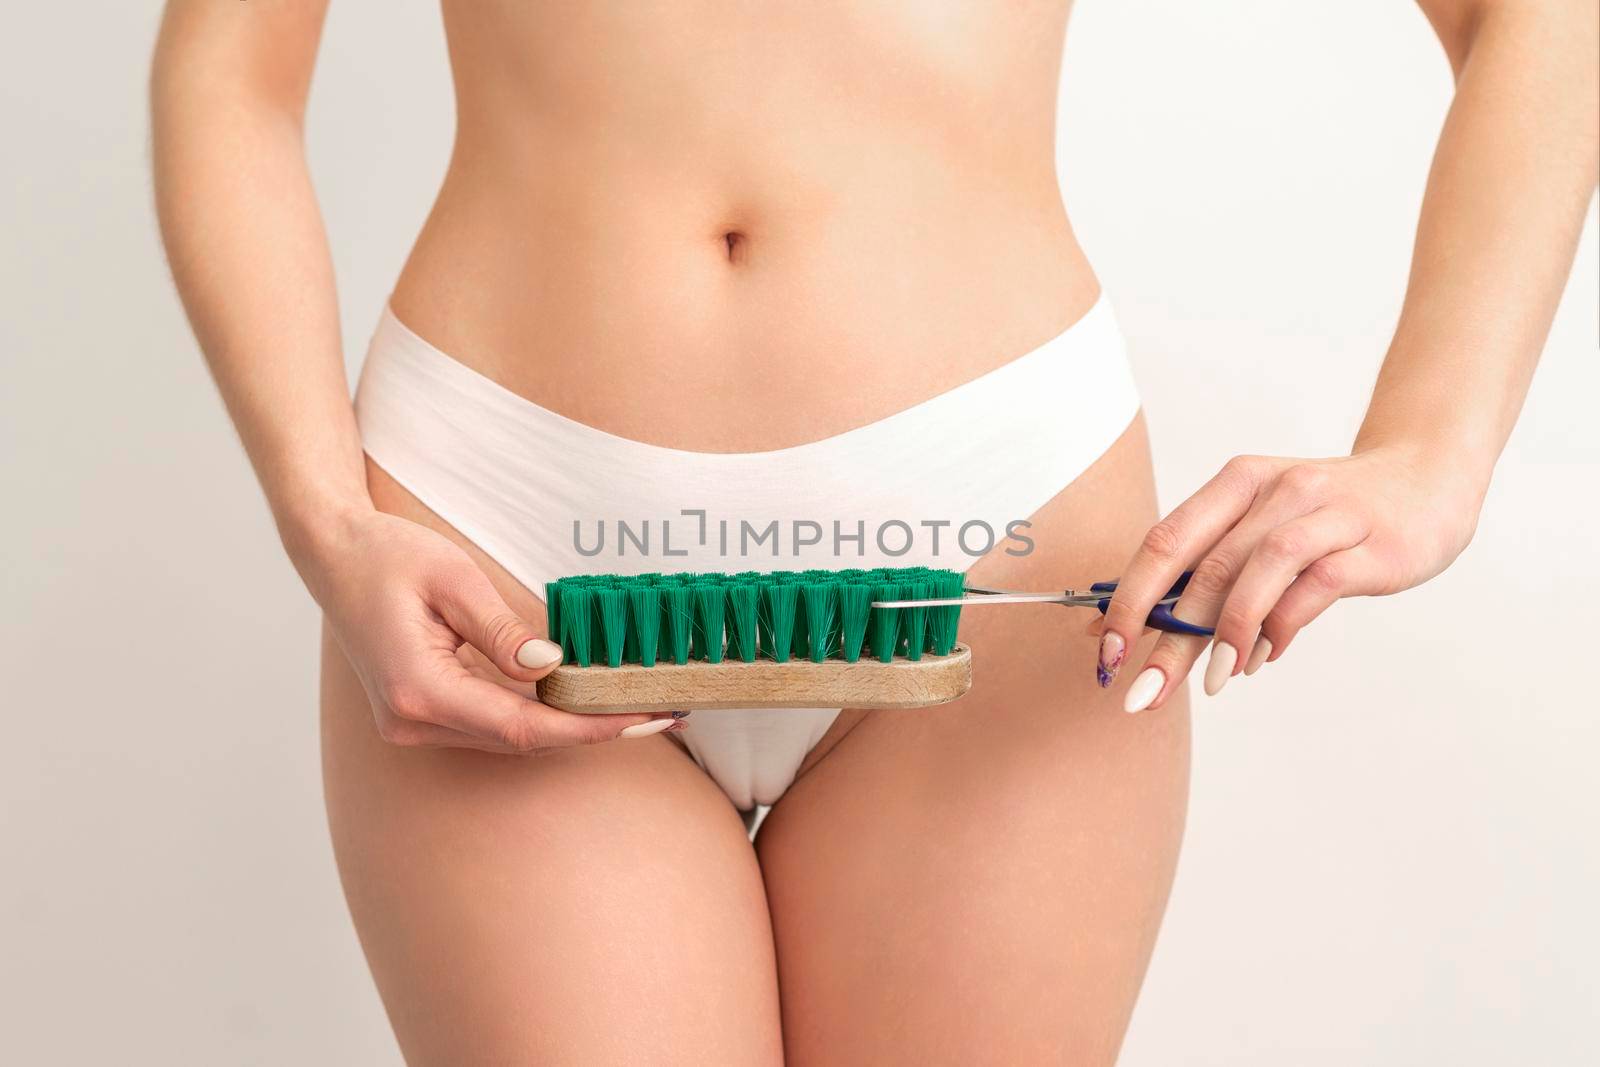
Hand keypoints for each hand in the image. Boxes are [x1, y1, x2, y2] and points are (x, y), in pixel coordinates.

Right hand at [303, 510, 680, 751]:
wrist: (332, 555)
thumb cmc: (388, 556)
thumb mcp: (454, 578)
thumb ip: (503, 630)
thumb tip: (553, 669)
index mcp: (418, 688)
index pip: (520, 727)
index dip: (585, 728)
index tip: (638, 718)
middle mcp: (412, 720)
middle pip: (519, 741)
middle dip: (590, 730)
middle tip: (659, 712)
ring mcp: (411, 723)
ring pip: (507, 738)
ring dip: (568, 726)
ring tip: (632, 706)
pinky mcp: (419, 714)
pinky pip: (489, 725)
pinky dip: (537, 715)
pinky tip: (580, 701)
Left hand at [1097, 445, 1483, 711]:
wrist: (1426, 478)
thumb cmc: (1327, 515)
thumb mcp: (1260, 525)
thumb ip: (1204, 569)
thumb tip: (1127, 627)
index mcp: (1237, 483)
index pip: (1166, 541)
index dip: (1129, 599)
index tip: (1109, 655)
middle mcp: (1277, 490)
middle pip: (1206, 567)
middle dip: (1168, 639)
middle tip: (1146, 691)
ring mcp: (1328, 514)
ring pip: (1259, 571)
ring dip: (1227, 632)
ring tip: (1212, 679)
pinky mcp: (1373, 545)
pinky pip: (1316, 586)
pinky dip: (1282, 626)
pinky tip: (1263, 657)